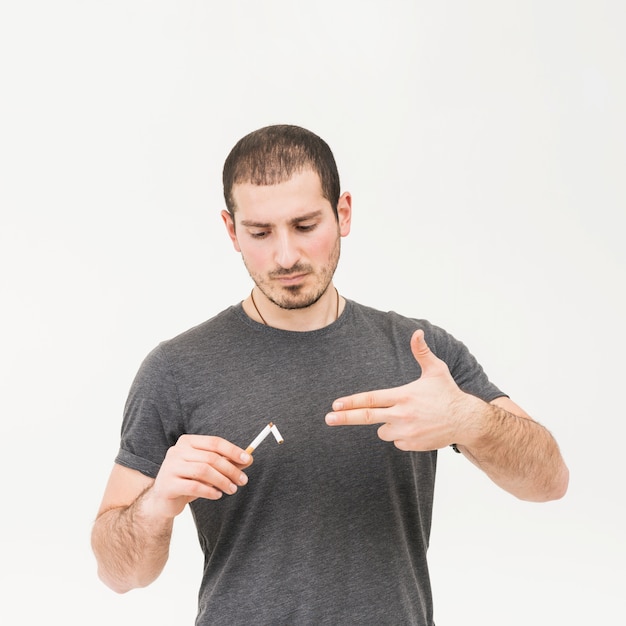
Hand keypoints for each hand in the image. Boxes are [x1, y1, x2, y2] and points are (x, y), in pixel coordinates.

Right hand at [147, 435, 252, 518]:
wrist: (162, 500)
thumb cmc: (188, 480)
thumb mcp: (208, 469)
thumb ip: (226, 462)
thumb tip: (248, 459)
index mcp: (187, 442)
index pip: (214, 442)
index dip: (233, 450)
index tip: (248, 459)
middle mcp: (177, 451)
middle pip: (210, 457)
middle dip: (230, 469)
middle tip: (242, 480)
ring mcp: (170, 467)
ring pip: (203, 471)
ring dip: (222, 481)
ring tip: (232, 489)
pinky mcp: (167, 485)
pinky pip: (194, 486)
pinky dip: (210, 491)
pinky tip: (217, 495)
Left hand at [325, 329, 472, 450]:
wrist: (466, 421)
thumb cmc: (448, 393)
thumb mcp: (436, 370)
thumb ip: (422, 352)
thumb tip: (417, 332)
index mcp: (403, 396)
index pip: (371, 398)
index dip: (352, 401)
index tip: (336, 404)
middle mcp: (402, 415)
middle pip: (367, 417)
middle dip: (345, 418)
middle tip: (328, 418)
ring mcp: (406, 432)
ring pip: (383, 430)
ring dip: (388, 424)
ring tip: (409, 416)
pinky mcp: (412, 445)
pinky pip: (396, 441)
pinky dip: (401, 435)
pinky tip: (416, 427)